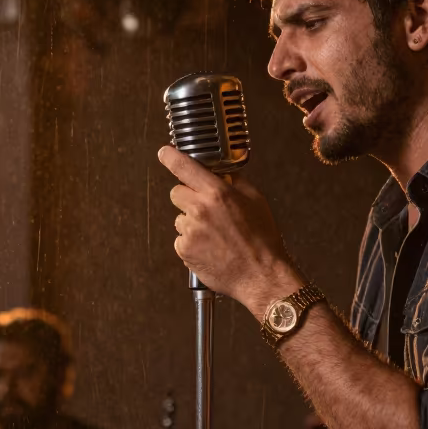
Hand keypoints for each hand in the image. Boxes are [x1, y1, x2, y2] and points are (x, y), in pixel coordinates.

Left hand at [158, 145, 304, 313]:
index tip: (165, 153)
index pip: (185, 168)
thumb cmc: (262, 240)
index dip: (171, 157)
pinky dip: (191, 243)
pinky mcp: (184, 250)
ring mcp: (190, 231)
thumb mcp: (256, 201)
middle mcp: (200, 210)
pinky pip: (181, 240)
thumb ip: (235, 182)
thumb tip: (223, 174)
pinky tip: (210, 248)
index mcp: (218, 193)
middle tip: (206, 210)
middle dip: (188, 198)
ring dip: (191, 223)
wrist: (260, 275)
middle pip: (176, 193)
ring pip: (179, 218)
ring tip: (214, 235)